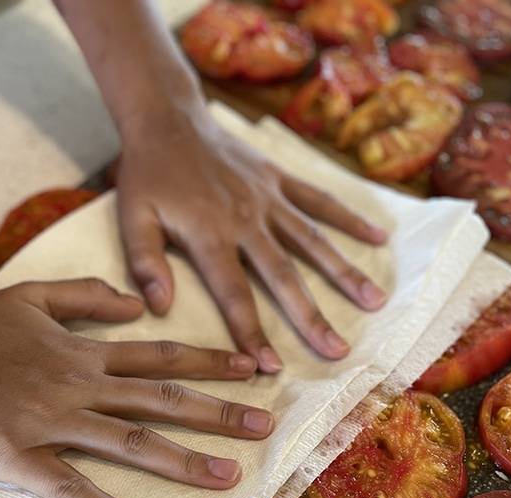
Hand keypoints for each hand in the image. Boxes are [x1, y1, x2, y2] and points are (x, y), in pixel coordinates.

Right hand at [0, 279, 274, 497]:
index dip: (209, 361)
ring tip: (228, 479)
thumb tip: (138, 303)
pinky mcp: (17, 457)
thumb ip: (86, 296)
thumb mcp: (30, 296)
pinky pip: (69, 486)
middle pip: (160, 399)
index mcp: (80, 351)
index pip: (158, 356)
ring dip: (182, 461)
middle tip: (265, 426)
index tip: (253, 368)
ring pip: (128, 441)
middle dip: (217, 411)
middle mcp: (76, 384)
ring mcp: (49, 420)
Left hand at [115, 107, 387, 372]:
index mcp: (209, 236)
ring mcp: (268, 198)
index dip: (252, 332)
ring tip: (375, 303)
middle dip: (311, 317)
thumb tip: (159, 308)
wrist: (168, 116)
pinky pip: (319, 200)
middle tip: (338, 352)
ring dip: (344, 273)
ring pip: (313, 241)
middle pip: (284, 276)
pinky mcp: (278, 179)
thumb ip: (144, 262)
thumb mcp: (131, 218)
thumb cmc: (147, 175)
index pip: (234, 295)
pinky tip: (379, 238)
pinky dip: (349, 217)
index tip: (271, 368)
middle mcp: (247, 220)